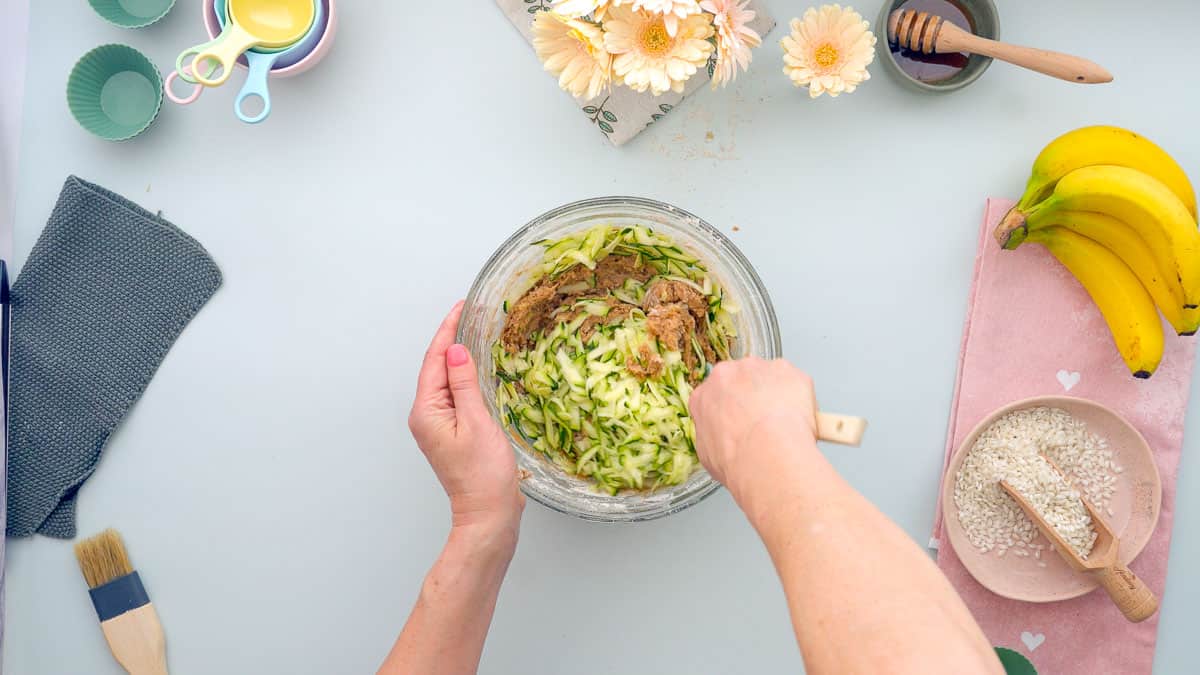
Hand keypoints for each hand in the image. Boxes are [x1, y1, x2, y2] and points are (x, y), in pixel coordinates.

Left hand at [409, 302, 524, 543]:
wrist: (488, 515)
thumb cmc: (483, 475)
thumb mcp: (477, 422)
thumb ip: (465, 383)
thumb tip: (456, 350)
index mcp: (426, 411)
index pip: (434, 360)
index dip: (448, 330)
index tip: (461, 306)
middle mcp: (426, 416)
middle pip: (436, 367)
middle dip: (452, 338)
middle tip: (472, 311)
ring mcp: (438, 425)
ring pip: (447, 380)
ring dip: (460, 356)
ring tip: (477, 330)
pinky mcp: (453, 432)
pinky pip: (456, 395)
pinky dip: (466, 376)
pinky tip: (479, 367)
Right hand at [688, 358, 818, 503]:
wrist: (766, 454)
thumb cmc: (738, 458)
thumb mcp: (708, 455)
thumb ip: (713, 435)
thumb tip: (722, 440)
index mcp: (704, 395)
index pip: (715, 395)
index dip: (731, 409)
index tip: (740, 420)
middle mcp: (727, 375)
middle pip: (741, 380)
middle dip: (753, 397)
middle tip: (765, 422)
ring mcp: (757, 369)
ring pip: (769, 377)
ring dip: (777, 395)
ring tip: (783, 424)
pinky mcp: (784, 369)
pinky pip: (794, 381)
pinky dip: (799, 397)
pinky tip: (798, 419)